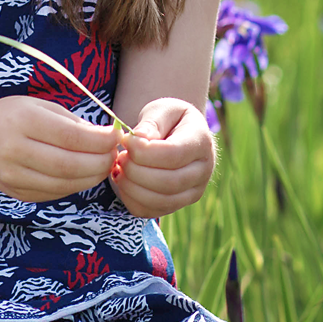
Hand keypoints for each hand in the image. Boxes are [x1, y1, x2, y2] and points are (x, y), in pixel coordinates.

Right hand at [0, 96, 121, 202]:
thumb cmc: (17, 118)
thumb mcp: (41, 107)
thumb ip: (74, 123)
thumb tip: (108, 139)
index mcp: (22, 121)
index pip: (70, 137)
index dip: (99, 141)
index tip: (116, 137)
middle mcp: (14, 150)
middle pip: (69, 165)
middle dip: (100, 162)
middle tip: (114, 156)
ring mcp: (12, 176)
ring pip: (64, 184)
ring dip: (91, 177)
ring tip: (103, 166)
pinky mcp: (16, 193)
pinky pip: (54, 193)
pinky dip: (76, 186)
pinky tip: (85, 175)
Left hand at [113, 97, 215, 217]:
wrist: (176, 135)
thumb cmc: (168, 120)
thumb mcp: (162, 110)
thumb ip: (152, 122)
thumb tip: (139, 138)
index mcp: (202, 142)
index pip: (174, 155)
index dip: (145, 152)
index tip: (125, 141)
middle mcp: (203, 171)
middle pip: (169, 182)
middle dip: (136, 172)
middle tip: (119, 157)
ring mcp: (192, 192)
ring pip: (161, 201)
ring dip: (132, 187)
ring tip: (119, 169)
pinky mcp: (177, 205)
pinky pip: (151, 211)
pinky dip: (131, 200)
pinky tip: (123, 181)